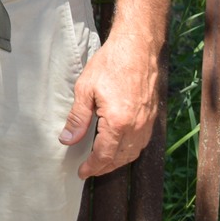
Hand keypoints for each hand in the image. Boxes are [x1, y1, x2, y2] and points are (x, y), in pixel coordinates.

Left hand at [60, 31, 159, 177]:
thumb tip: (67, 139)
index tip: (81, 172)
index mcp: (118, 123)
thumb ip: (77, 118)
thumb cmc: (111, 65)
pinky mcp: (152, 116)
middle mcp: (136, 127)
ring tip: (103, 162)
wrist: (137, 48)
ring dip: (118, 161)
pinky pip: (142, 141)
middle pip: (120, 158)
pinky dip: (129, 149)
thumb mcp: (85, 90)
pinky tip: (120, 146)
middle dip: (104, 167)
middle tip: (89, 170)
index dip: (92, 167)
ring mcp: (147, 123)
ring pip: (133, 152)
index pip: (104, 155)